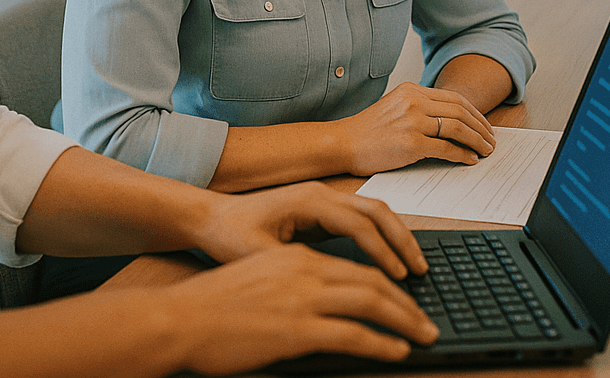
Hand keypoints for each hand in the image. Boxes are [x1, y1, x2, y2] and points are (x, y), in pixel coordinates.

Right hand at [167, 244, 438, 375]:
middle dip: (405, 302)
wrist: (183, 318)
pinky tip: (397, 352)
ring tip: (423, 335)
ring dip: (405, 321)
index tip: (404, 300)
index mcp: (296, 258)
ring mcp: (302, 299)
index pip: (354, 266)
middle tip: (426, 321)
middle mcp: (304, 271)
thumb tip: (322, 303)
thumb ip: (293, 284)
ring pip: (370, 303)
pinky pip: (354, 335)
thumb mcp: (260, 280)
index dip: (386, 283)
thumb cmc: (215, 305)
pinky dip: (382, 344)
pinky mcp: (298, 329)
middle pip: (371, 280)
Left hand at [196, 182, 427, 280]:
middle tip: (421, 271)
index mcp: (307, 200)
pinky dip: (382, 235)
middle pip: (375, 210)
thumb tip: (332, 286)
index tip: (400, 279)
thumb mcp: (260, 256)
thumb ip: (297, 268)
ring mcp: (321, 198)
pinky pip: (362, 218)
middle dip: (402, 240)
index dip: (383, 252)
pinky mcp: (320, 210)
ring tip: (414, 266)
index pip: (358, 223)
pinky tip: (391, 260)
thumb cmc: (230, 236)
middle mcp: (319, 194)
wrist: (209, 218)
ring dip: (397, 236)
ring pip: (373, 211)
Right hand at [335, 81, 496, 174]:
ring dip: (477, 141)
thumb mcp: (394, 106)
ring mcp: (413, 121)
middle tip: (491, 140)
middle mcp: (413, 102)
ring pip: (458, 129)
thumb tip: (450, 121)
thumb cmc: (368, 130)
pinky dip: (463, 155)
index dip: (475, 113)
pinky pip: (447, 149)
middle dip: (481, 127)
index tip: (484, 125)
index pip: (453, 98)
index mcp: (411, 90)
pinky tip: (470, 160)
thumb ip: (419, 107)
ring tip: (486, 151)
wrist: (343, 143)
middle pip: (460, 112)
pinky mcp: (411, 143)